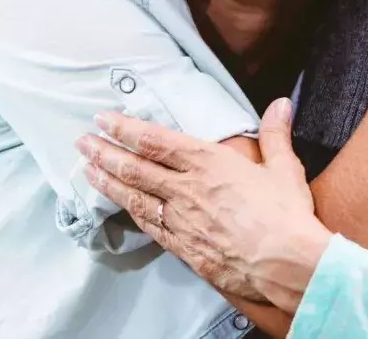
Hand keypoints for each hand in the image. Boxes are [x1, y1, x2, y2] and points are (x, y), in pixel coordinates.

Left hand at [76, 99, 332, 311]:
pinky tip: (120, 208)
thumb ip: (275, 134)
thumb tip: (280, 104)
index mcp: (207, 162)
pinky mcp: (184, 247)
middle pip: (133, 167)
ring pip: (133, 197)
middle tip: (81, 142)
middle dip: (103, 152)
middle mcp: (186, 188)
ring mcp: (180, 219)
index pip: (154, 140)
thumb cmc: (286, 214)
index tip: (102, 119)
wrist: (286, 264)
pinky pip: (149, 227)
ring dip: (106, 183)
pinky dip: (130, 214)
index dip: (124, 128)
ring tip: (87, 171)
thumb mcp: (284, 168)